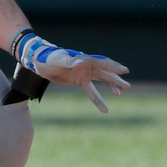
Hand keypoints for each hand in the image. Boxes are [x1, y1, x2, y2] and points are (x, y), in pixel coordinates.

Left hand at [15, 32, 129, 112]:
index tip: (124, 71)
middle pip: (105, 72)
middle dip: (115, 79)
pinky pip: (91, 91)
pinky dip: (98, 99)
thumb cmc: (49, 58)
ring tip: (121, 93)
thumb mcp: (58, 59)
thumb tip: (81, 62)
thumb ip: (69, 61)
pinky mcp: (79, 81)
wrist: (40, 62)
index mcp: (84, 59)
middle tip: (127, 86)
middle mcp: (86, 65)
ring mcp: (84, 73)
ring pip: (101, 80)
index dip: (113, 67)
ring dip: (111, 86)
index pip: (101, 63)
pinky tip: (105, 109)